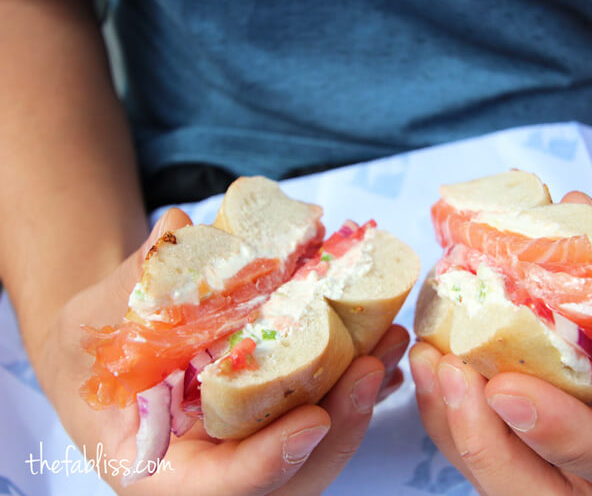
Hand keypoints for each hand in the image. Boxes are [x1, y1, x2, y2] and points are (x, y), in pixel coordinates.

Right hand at [40, 209, 407, 494]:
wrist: (103, 355)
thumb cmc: (89, 348)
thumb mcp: (93, 319)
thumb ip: (133, 286)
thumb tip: (178, 231)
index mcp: (157, 467)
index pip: (218, 486)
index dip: (267, 461)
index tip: (312, 421)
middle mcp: (211, 466)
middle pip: (288, 475)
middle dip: (339, 423)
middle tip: (374, 365)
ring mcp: (245, 447)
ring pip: (317, 450)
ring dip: (361, 401)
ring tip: (392, 342)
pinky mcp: (268, 421)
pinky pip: (322, 419)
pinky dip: (355, 390)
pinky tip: (386, 352)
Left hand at [409, 192, 591, 494]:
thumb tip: (572, 210)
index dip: (562, 433)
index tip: (507, 389)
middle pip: (536, 494)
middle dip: (483, 439)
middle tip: (449, 372)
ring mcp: (571, 481)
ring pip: (500, 477)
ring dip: (454, 422)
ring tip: (429, 358)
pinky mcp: (536, 461)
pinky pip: (487, 452)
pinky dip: (451, 414)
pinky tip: (434, 362)